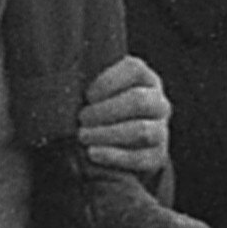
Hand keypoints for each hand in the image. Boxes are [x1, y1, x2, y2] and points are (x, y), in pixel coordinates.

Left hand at [73, 56, 172, 182]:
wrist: (121, 144)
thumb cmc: (101, 109)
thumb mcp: (99, 91)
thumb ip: (87, 82)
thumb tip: (65, 81)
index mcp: (145, 78)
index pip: (134, 70)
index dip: (109, 81)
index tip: (87, 95)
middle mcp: (158, 102)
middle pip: (139, 101)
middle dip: (106, 110)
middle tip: (81, 118)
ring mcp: (161, 130)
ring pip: (142, 131)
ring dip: (108, 134)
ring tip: (83, 136)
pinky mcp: (157, 156)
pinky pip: (140, 157)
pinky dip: (114, 156)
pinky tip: (93, 153)